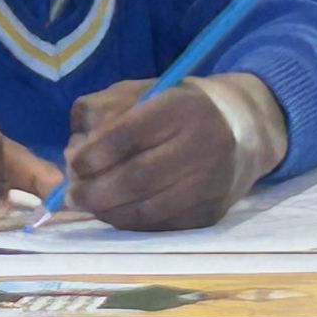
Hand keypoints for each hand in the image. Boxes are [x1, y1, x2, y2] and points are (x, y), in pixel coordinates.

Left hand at [63, 73, 288, 230]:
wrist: (245, 130)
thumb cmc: (179, 107)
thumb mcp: (143, 91)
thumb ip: (102, 111)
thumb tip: (75, 151)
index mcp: (180, 108)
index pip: (129, 135)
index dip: (95, 154)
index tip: (75, 164)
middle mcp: (201, 146)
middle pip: (137, 178)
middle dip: (95, 191)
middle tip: (72, 196)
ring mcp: (209, 184)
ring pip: (148, 209)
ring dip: (108, 212)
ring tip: (88, 206)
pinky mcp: (211, 212)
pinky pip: (161, 225)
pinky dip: (130, 223)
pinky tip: (115, 214)